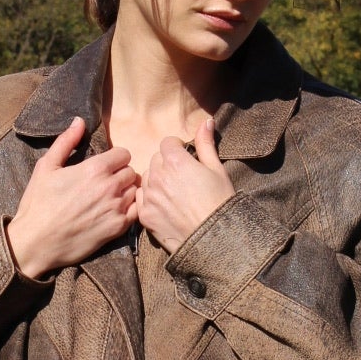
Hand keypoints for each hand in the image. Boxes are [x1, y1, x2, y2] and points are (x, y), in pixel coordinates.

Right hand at [7, 117, 138, 279]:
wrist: (36, 242)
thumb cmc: (38, 203)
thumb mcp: (46, 167)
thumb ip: (66, 142)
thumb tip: (79, 121)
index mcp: (94, 169)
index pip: (124, 154)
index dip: (115, 158)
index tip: (106, 166)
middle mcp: (110, 187)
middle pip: (131, 171)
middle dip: (121, 174)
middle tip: (107, 182)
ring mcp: (116, 208)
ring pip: (135, 191)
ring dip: (126, 191)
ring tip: (111, 197)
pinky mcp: (118, 228)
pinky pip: (137, 211)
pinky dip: (130, 209)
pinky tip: (115, 211)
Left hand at [136, 118, 233, 254]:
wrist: (213, 238)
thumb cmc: (219, 202)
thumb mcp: (217, 169)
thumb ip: (206, 144)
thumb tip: (205, 121)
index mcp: (176, 161)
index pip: (167, 143)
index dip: (177, 148)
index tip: (186, 157)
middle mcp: (158, 175)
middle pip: (156, 159)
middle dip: (166, 163)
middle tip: (181, 177)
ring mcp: (149, 196)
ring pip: (147, 177)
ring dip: (157, 180)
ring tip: (173, 192)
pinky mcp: (144, 214)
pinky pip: (141, 197)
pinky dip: (149, 197)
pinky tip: (164, 205)